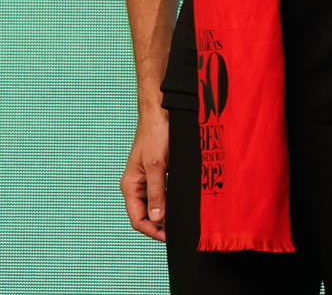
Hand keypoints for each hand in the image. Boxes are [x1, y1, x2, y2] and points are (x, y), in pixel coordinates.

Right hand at [121, 108, 168, 240]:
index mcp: (130, 185)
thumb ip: (157, 192)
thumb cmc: (157, 135)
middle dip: (159, 226)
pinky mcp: (157, 171)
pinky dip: (170, 202)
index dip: (152, 231)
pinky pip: (161, 193)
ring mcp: (146, 178)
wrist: (162, 112)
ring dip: (165, 215)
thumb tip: (157, 218)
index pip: (137, 218)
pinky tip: (181, 205)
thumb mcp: (158, 165)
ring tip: (181, 223)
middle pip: (144, 214)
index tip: (169, 238)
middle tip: (179, 233)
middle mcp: (136, 185)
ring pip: (154, 204)